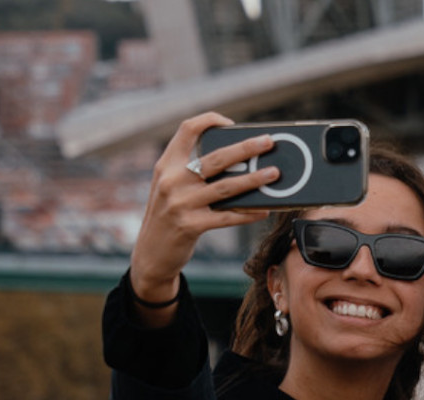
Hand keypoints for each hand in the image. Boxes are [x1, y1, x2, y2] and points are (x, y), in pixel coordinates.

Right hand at [129, 112, 278, 314]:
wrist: (150, 254)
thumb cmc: (169, 216)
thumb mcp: (170, 188)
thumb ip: (192, 173)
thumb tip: (238, 163)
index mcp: (166, 165)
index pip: (187, 130)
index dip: (209, 121)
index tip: (231, 123)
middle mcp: (172, 181)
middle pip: (216, 158)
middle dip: (246, 148)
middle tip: (268, 142)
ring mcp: (181, 204)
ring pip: (226, 187)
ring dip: (254, 179)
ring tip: (274, 174)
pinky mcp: (190, 226)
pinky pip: (227, 217)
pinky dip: (247, 213)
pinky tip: (263, 210)